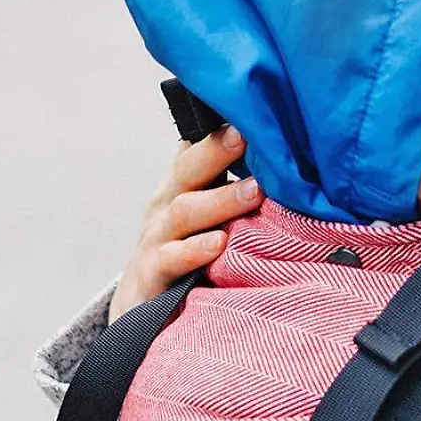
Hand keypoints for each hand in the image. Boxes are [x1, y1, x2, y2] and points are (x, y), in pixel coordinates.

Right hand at [109, 126, 264, 322]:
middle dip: (217, 151)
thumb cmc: (185, 250)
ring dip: (220, 200)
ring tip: (254, 191)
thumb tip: (281, 154)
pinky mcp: (151, 275)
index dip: (219, 131)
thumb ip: (232, 186)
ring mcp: (156, 239)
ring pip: (184, 212)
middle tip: (248, 136)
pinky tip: (219, 244)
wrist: (139, 306)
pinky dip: (194, 250)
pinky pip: (171, 259)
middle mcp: (166, 205)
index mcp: (181, 185)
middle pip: (188, 170)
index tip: (248, 113)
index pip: (197, 148)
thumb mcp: (205, 213)